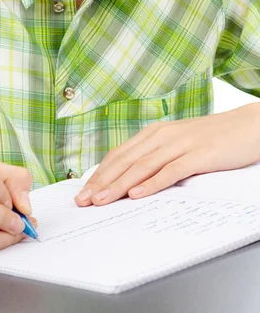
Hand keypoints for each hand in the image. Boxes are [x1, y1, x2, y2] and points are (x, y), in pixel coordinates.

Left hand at [75, 104, 259, 206]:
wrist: (246, 126)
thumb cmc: (211, 138)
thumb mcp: (177, 144)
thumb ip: (156, 157)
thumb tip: (131, 179)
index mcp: (154, 133)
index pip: (119, 154)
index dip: (99, 173)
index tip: (83, 191)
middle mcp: (162, 136)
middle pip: (124, 161)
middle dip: (101, 182)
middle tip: (83, 201)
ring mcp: (179, 144)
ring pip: (142, 166)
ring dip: (119, 185)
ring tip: (102, 201)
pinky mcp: (198, 155)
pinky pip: (170, 170)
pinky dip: (152, 183)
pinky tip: (138, 194)